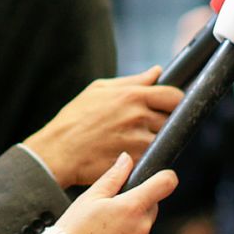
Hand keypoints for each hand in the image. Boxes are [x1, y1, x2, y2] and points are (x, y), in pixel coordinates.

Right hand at [23, 68, 183, 186]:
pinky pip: (153, 157)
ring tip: (137, 141)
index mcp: (133, 95)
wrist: (58, 150)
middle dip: (165, 122)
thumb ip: (133, 81)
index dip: (176, 102)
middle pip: (173, 120)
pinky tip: (131, 154)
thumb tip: (156, 72)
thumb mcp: (99, 89)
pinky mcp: (136, 161)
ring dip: (157, 140)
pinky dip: (147, 156)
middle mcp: (139, 116)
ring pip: (165, 140)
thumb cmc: (75, 118)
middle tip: (149, 126)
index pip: (174, 96)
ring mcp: (139, 140)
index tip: (170, 106)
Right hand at [54, 154, 178, 233]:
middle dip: (136, 204)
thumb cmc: (73, 231)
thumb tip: (127, 159)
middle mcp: (141, 228)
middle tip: (110, 209)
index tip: (160, 176)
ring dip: (131, 224)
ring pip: (143, 227)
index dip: (165, 176)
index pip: (165, 183)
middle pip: (152, 206)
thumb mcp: (90, 197)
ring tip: (103, 231)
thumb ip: (113, 176)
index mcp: (132, 207)